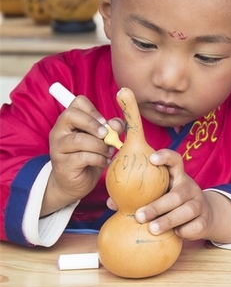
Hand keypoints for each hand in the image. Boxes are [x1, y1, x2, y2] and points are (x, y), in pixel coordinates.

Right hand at [45, 97, 124, 214]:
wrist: (75, 183)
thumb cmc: (89, 157)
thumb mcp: (102, 139)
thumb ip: (111, 128)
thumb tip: (116, 124)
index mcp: (69, 121)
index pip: (78, 103)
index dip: (94, 110)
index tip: (104, 123)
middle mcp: (59, 131)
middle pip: (71, 115)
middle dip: (93, 124)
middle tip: (106, 135)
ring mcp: (57, 148)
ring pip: (79, 139)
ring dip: (100, 146)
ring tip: (108, 152)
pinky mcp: (62, 164)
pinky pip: (83, 157)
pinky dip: (98, 159)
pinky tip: (103, 162)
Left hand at [128, 150, 214, 239]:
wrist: (204, 216)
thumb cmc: (173, 204)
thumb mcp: (160, 195)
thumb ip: (139, 197)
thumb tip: (112, 203)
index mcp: (178, 177)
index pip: (175, 161)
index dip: (165, 157)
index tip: (152, 159)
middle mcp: (190, 188)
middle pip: (178, 194)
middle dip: (158, 205)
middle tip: (139, 215)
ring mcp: (200, 204)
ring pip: (188, 210)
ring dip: (168, 220)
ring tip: (152, 229)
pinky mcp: (204, 220)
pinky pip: (194, 227)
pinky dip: (183, 232)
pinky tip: (174, 234)